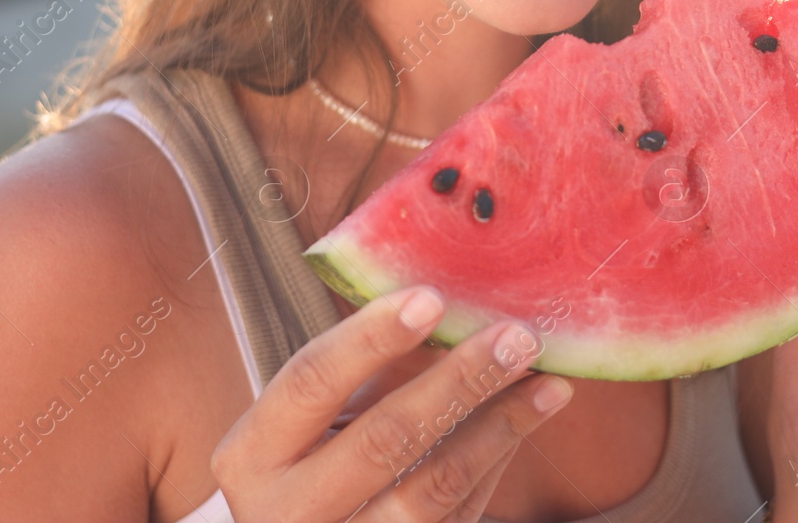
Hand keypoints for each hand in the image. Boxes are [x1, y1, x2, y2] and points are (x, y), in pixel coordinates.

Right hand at [211, 286, 573, 521]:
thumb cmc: (296, 472)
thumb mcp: (301, 426)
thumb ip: (358, 376)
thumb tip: (443, 311)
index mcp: (251, 456)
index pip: (311, 381)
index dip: (371, 338)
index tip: (432, 297)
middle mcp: (289, 511)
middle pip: (384, 439)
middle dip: (459, 382)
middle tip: (517, 337)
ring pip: (434, 489)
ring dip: (499, 428)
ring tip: (546, 383)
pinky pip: (456, 516)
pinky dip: (493, 465)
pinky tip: (522, 424)